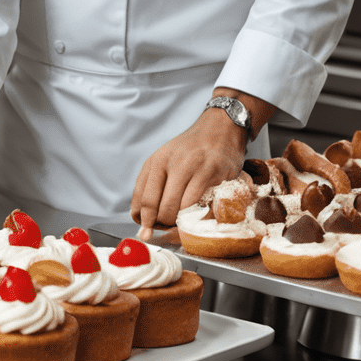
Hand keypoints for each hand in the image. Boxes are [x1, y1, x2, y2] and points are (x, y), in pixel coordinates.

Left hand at [131, 109, 248, 239]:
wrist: (219, 130)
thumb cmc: (189, 150)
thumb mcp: (164, 161)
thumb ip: (151, 187)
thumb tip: (142, 220)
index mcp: (156, 162)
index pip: (143, 199)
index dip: (144, 220)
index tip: (146, 230)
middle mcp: (172, 164)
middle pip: (159, 207)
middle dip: (161, 224)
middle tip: (167, 227)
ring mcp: (193, 169)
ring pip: (178, 209)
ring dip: (178, 223)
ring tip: (181, 221)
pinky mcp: (213, 175)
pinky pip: (199, 205)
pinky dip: (195, 216)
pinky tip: (196, 214)